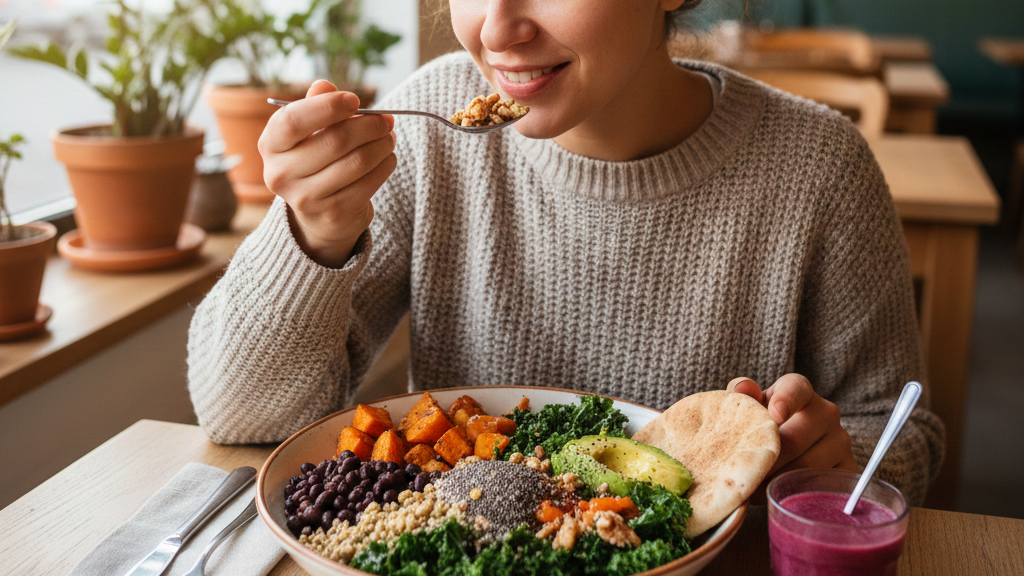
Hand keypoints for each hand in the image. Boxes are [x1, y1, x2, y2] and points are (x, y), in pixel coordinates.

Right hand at [258, 80, 397, 267]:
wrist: (319, 214)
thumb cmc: (315, 160)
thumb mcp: (308, 132)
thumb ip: (315, 106)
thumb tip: (324, 85)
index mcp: (270, 145)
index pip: (293, 121)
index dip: (327, 106)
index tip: (354, 99)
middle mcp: (281, 174)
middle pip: (335, 141)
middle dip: (369, 126)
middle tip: (386, 120)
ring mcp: (306, 197)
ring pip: (357, 161)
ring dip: (381, 145)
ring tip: (389, 137)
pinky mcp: (334, 213)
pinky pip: (369, 182)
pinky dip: (385, 165)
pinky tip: (387, 158)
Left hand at [727, 374, 856, 502]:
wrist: (789, 448)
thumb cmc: (764, 424)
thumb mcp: (751, 406)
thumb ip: (743, 394)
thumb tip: (743, 389)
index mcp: (801, 392)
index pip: (796, 390)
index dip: (785, 401)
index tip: (774, 415)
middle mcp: (826, 413)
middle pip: (794, 440)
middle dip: (766, 461)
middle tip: (745, 476)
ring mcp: (841, 442)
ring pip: (807, 467)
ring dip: (777, 482)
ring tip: (755, 491)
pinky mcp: (848, 469)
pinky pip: (823, 487)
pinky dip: (799, 495)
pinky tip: (780, 498)